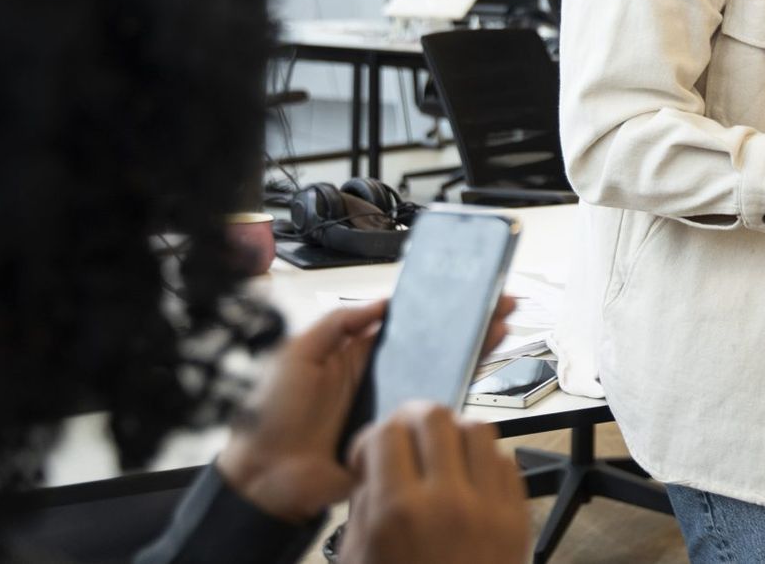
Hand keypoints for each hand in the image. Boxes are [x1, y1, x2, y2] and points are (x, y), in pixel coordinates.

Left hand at [215, 296, 516, 522]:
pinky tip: (477, 369)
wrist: (267, 476)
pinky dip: (459, 391)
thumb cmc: (271, 418)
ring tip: (497, 328)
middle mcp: (379, 377)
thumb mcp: (296, 353)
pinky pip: (434, 409)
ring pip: (440, 372)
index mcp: (355, 354)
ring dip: (471, 351)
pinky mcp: (399, 432)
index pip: (404, 323)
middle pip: (432, 343)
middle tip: (496, 304)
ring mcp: (392, 403)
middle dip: (465, 323)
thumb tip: (381, 303)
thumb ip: (337, 323)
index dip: (433, 305)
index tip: (459, 288)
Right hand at [339, 403, 530, 563]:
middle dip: (412, 421)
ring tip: (439, 456)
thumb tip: (370, 466)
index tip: (369, 458)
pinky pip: (505, 461)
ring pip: (477, 427)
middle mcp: (447, 501)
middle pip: (434, 416)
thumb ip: (363, 507)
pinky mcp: (519, 517)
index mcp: (398, 513)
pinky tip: (467, 480)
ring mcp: (490, 507)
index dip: (372, 438)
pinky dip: (484, 460)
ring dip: (453, 433)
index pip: (386, 433)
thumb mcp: (359, 560)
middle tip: (405, 442)